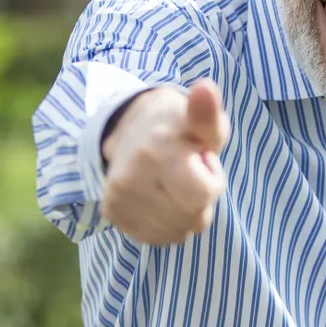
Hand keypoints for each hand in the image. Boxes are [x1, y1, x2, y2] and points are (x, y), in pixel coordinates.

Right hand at [100, 80, 229, 245]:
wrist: (130, 127)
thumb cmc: (179, 126)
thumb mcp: (203, 119)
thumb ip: (208, 113)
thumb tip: (205, 89)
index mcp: (158, 150)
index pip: (203, 195)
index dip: (212, 180)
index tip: (201, 160)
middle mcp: (132, 176)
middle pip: (193, 219)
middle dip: (200, 199)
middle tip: (187, 172)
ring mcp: (119, 197)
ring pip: (176, 233)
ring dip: (184, 214)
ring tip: (172, 184)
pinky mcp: (113, 213)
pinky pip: (157, 238)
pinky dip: (166, 224)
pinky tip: (160, 199)